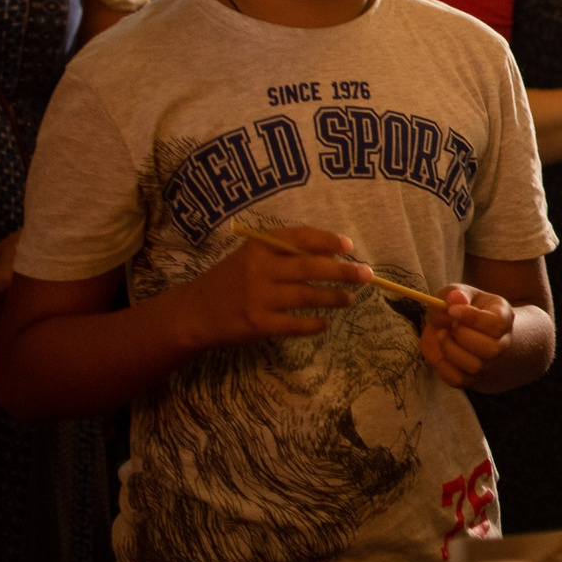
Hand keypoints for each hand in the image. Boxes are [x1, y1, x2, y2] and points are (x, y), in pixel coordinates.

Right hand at [188, 226, 367, 348]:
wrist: (194, 312)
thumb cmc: (231, 280)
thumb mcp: (250, 256)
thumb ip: (283, 253)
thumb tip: (332, 256)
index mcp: (258, 246)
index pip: (299, 237)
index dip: (327, 240)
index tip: (348, 245)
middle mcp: (259, 268)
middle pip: (311, 267)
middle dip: (343, 271)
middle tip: (367, 275)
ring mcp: (259, 297)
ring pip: (308, 296)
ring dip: (334, 298)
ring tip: (350, 299)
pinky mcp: (259, 324)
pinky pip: (296, 324)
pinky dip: (315, 324)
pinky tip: (326, 323)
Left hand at [421, 284, 512, 388]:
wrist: (456, 331)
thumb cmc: (460, 309)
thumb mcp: (458, 294)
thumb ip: (455, 293)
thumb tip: (455, 299)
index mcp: (503, 318)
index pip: (497, 324)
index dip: (473, 318)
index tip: (452, 311)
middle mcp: (500, 343)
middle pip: (492, 349)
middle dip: (464, 335)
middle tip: (450, 325)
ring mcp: (487, 364)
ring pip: (475, 366)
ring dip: (451, 349)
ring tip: (442, 335)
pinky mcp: (470, 378)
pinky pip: (458, 380)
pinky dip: (444, 367)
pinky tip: (441, 352)